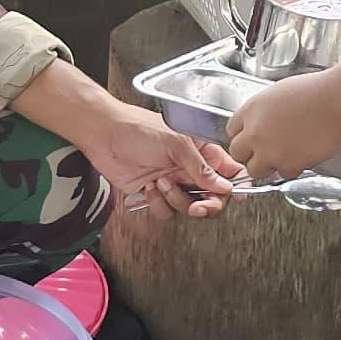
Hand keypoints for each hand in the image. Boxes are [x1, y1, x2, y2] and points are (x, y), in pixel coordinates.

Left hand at [77, 96, 237, 218]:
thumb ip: (202, 168)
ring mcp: (172, 183)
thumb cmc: (138, 128)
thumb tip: (224, 186)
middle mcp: (188, 169)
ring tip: (161, 182)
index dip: (236, 185)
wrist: (103, 135)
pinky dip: (157, 203)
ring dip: (175, 199)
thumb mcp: (177, 144)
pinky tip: (148, 187)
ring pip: (188, 207)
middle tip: (198, 206)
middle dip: (207, 205)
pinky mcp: (153, 195)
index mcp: (200, 151)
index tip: (237, 195)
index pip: (228, 171)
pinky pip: (165, 211)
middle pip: (212, 196)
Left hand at [225, 68, 340, 181]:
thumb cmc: (316, 91)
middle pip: (237, 154)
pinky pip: (282, 174)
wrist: (337, 100)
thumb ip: (265, 111)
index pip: (231, 131)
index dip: (243, 136)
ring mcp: (270, 151)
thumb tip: (264, 122)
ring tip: (284, 156)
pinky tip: (301, 156)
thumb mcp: (278, 93)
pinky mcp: (288, 164)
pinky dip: (291, 169)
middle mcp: (255, 132)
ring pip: (255, 170)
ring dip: (268, 165)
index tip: (250, 139)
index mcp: (251, 110)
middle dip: (250, 154)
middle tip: (263, 152)